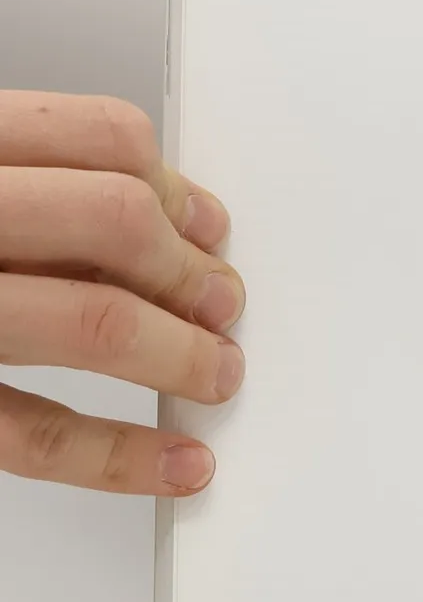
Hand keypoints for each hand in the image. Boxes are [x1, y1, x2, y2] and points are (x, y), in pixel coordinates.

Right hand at [0, 92, 243, 494]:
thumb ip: (21, 182)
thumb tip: (163, 220)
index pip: (99, 137)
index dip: (176, 187)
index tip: (207, 230)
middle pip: (113, 221)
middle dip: (190, 271)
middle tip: (221, 306)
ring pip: (86, 321)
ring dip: (178, 354)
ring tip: (213, 373)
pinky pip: (29, 432)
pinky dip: (120, 456)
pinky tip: (173, 463)